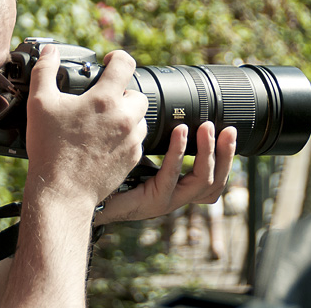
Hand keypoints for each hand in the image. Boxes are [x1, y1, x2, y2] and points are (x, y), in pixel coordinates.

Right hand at [24, 44, 149, 208]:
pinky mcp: (133, 158)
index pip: (125, 63)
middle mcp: (124, 117)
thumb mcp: (39, 103)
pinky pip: (137, 139)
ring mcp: (131, 140)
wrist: (62, 191)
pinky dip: (126, 136)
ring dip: (126, 114)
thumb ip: (44, 71)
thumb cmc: (50, 147)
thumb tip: (50, 52)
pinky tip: (106, 141)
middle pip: (136, 92)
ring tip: (104, 121)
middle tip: (102, 99)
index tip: (109, 62)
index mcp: (105, 99)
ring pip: (140, 117)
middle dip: (122, 91)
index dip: (117, 57)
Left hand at [95, 121, 236, 224]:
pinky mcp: (151, 201)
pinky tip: (180, 133)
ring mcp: (165, 202)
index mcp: (175, 187)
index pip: (211, 179)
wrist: (81, 192)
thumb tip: (162, 109)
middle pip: (214, 184)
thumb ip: (153, 138)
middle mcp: (174, 197)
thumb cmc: (107, 171)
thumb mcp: (138, 152)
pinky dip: (179, 153)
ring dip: (208, 153)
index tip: (229, 130)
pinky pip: (172, 177)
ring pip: (201, 183)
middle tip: (228, 129)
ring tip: (206, 127)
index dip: (225, 158)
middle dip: (225, 155)